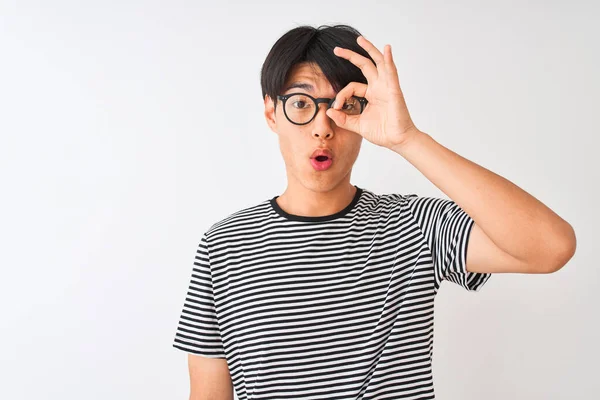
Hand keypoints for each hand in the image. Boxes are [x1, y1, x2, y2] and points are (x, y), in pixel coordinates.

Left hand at [327, 35, 420, 149]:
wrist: (397, 140)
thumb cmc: (382, 132)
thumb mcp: (357, 125)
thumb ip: (343, 119)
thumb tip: (329, 111)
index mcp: (371, 94)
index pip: (351, 87)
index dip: (341, 95)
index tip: (336, 108)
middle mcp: (379, 87)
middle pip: (365, 65)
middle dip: (351, 56)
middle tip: (337, 49)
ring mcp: (387, 87)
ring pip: (378, 62)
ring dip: (369, 49)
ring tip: (360, 40)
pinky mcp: (394, 90)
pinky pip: (391, 72)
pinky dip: (389, 60)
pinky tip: (386, 49)